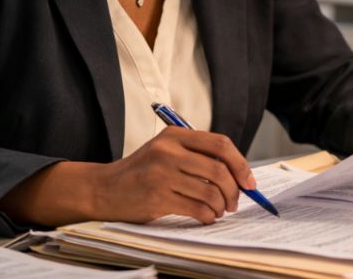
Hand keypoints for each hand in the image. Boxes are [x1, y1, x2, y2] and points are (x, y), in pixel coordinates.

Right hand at [92, 127, 254, 223]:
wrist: (103, 188)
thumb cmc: (141, 171)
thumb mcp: (165, 150)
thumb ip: (196, 154)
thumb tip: (238, 173)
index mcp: (174, 135)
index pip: (220, 144)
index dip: (240, 163)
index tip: (248, 181)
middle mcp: (168, 151)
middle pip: (219, 169)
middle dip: (234, 189)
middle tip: (235, 201)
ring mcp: (162, 174)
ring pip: (210, 192)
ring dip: (222, 205)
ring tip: (219, 210)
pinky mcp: (157, 197)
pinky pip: (197, 208)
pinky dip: (208, 216)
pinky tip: (206, 217)